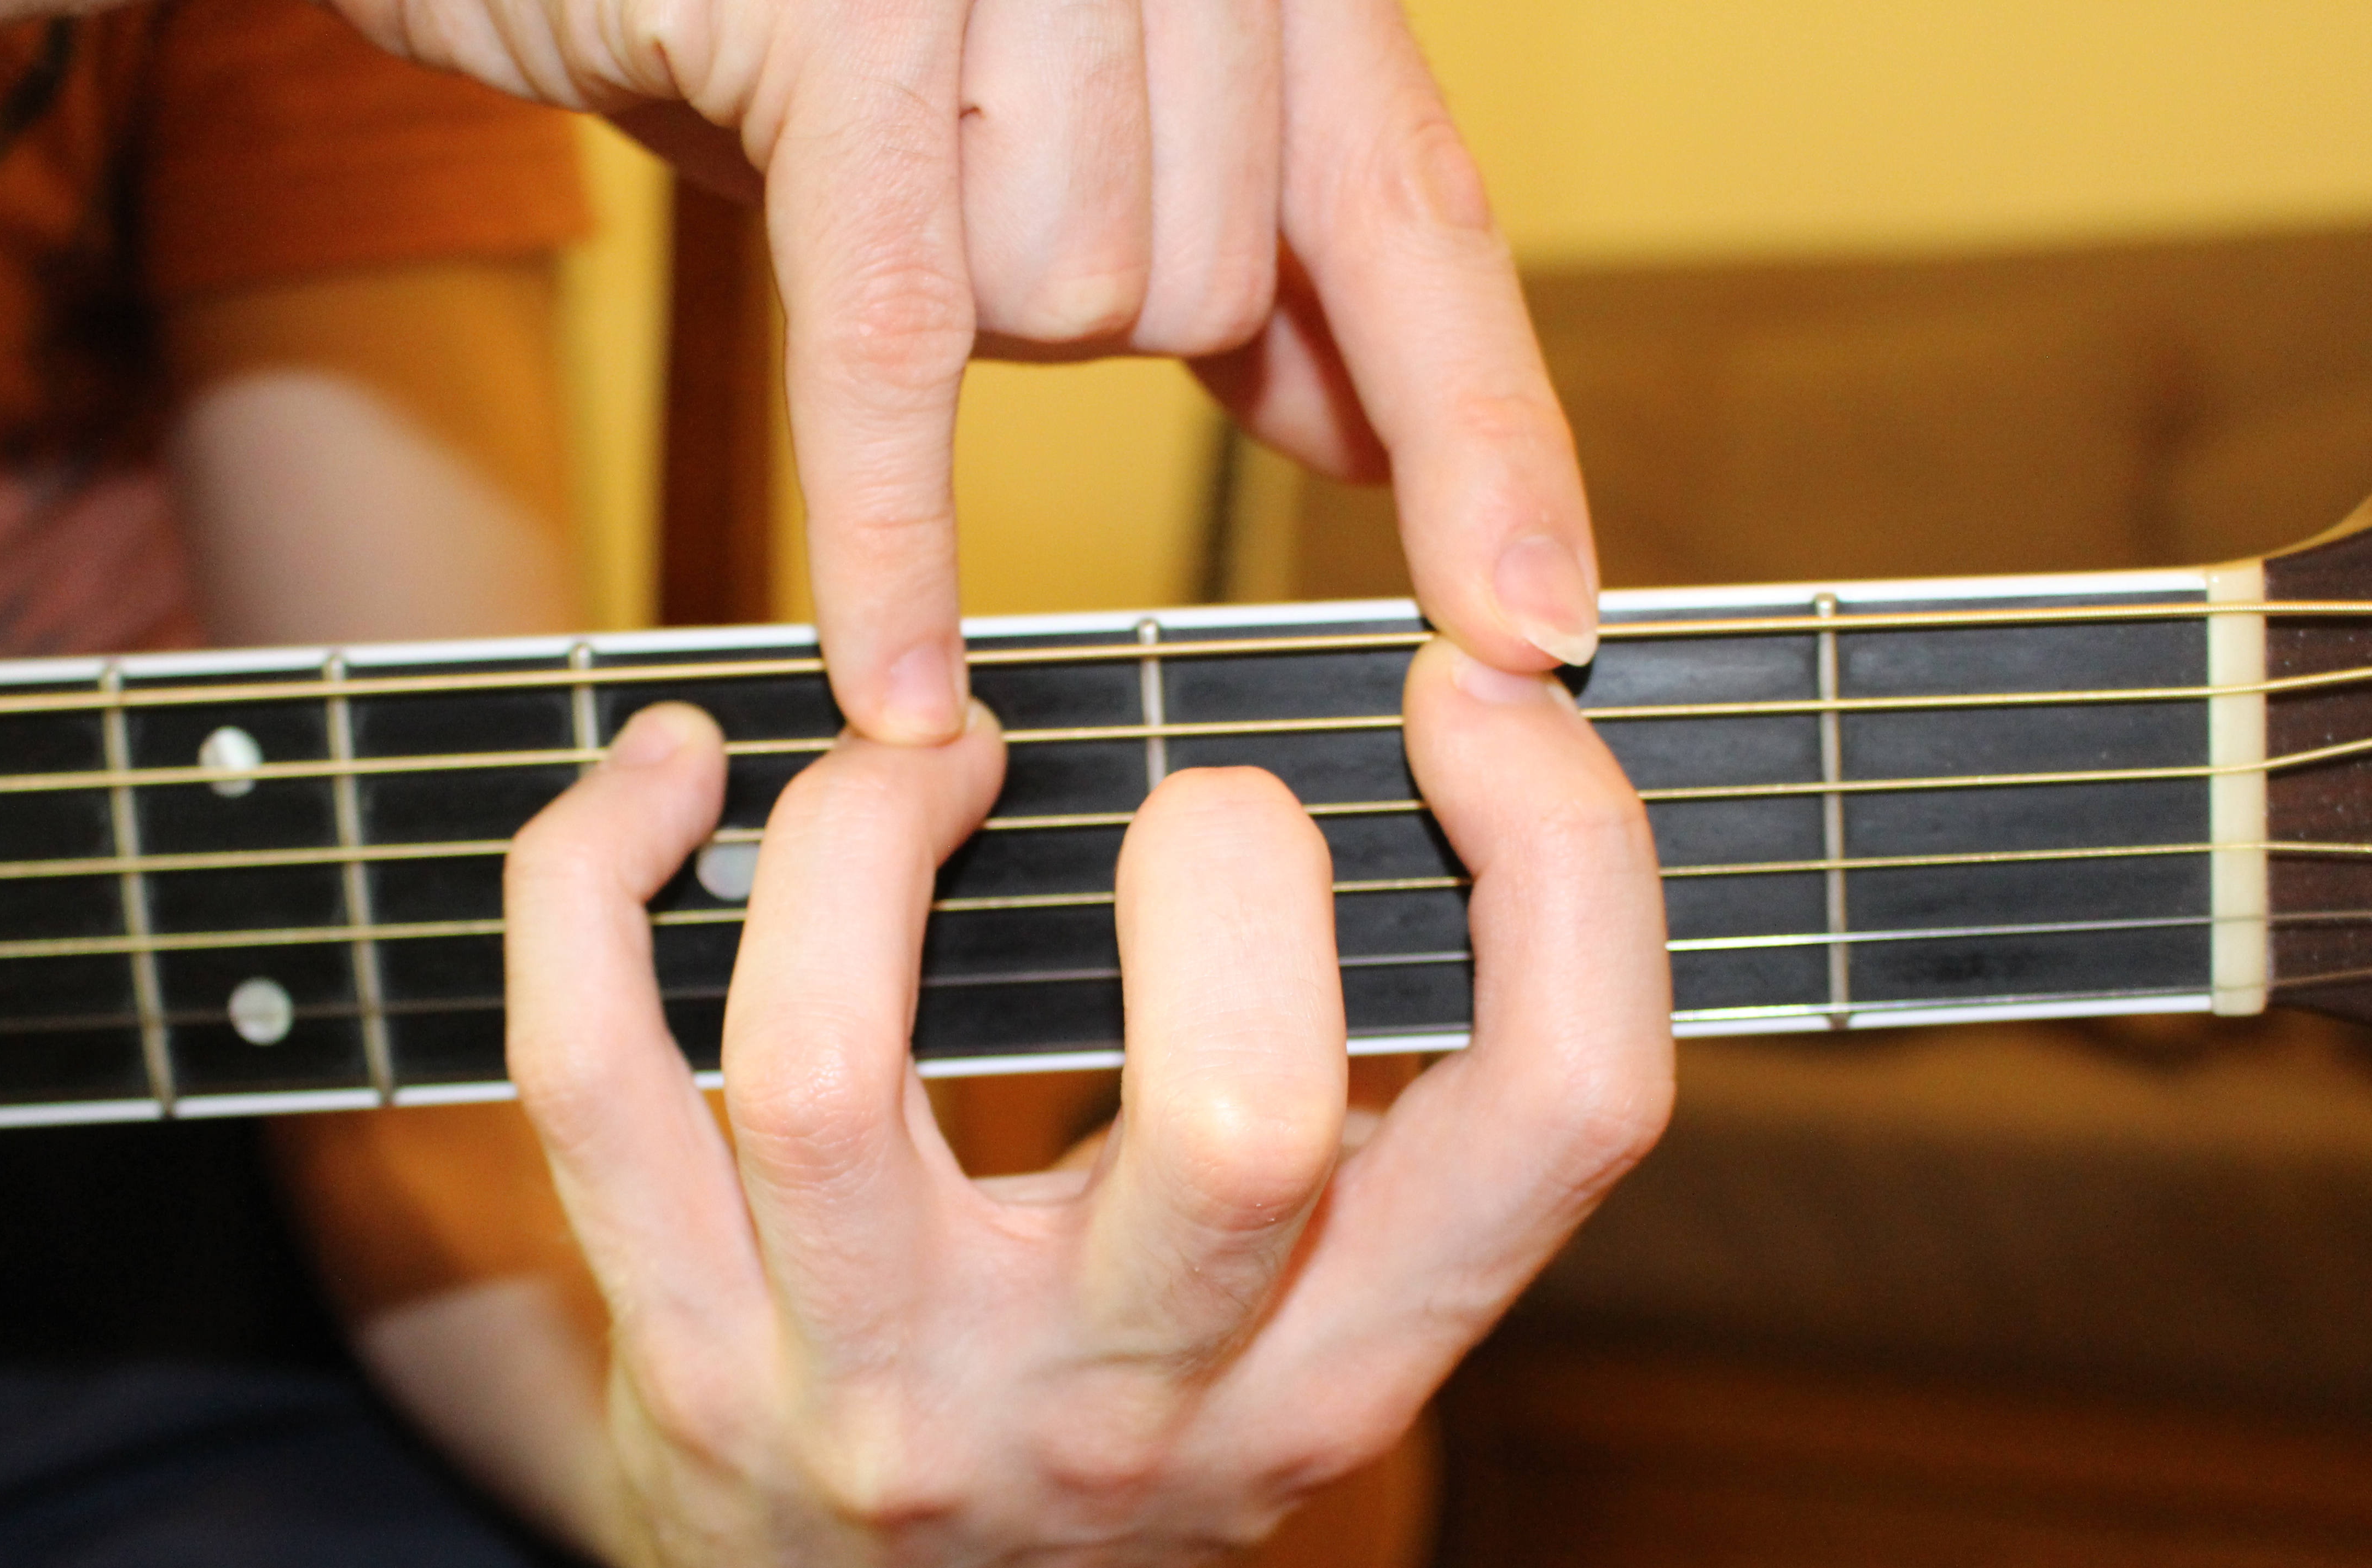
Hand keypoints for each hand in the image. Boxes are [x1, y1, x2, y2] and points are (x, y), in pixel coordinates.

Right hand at [328, 0, 1598, 740]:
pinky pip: (894, 335)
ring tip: (831, 151)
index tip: (1541, 627)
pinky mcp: (835, 18)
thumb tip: (1361, 423)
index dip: (1483, 431)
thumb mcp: (1037, 99)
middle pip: (1199, 281)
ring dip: (942, 291)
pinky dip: (888, 524)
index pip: (1413, 213)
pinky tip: (894, 696)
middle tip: (924, 175)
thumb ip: (1221, 232)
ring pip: (1057, 299)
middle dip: (1067, 307)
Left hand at [501, 641, 1669, 1567]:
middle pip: (1238, 1117)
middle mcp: (1133, 1400)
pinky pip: (590, 1079)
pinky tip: (660, 777)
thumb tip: (1413, 778)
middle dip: (1229, 868)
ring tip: (915, 749)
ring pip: (825, 1070)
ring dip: (861, 829)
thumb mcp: (1307, 1353)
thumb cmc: (1116, 1478)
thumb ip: (1383, 1137)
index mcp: (1340, 1363)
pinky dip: (591, 881)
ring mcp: (880, 1391)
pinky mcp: (683, 1359)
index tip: (1473, 703)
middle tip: (1194, 792)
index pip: (1560, 1111)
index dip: (1568, 861)